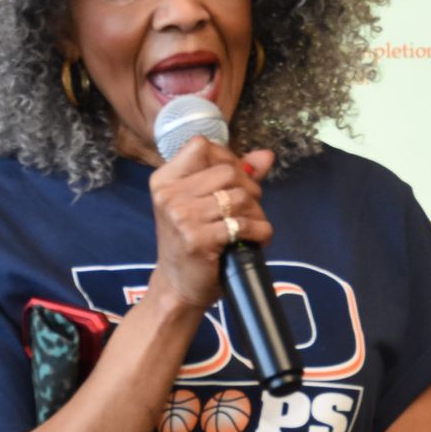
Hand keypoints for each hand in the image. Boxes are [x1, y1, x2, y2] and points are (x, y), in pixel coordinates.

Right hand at [147, 140, 276, 308]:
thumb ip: (235, 175)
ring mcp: (181, 217)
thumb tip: (266, 155)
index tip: (235, 179)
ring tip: (250, 226)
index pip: (202, 146)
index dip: (227, 158)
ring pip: (240, 197)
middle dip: (248, 188)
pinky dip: (260, 232)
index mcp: (164, 180)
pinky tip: (255, 239)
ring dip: (256, 213)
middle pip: (227, 171)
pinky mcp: (198, 239)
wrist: (177, 286)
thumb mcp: (204, 203)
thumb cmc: (192, 242)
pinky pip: (244, 224)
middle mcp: (168, 195)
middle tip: (247, 209)